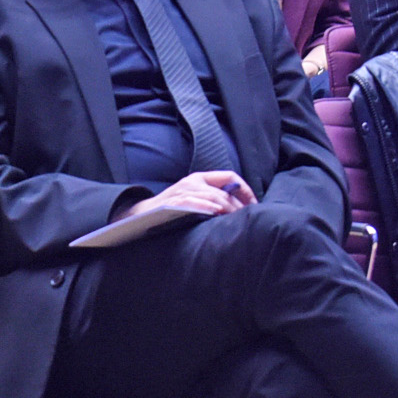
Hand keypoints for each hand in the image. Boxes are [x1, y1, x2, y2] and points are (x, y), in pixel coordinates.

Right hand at [129, 170, 253, 219]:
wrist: (143, 214)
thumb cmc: (171, 208)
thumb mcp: (192, 197)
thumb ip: (211, 198)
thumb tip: (237, 209)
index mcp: (199, 178)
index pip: (229, 176)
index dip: (245, 189)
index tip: (254, 204)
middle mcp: (193, 182)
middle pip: (224, 191)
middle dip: (239, 206)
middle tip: (248, 219)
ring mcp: (184, 191)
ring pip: (215, 198)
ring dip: (229, 210)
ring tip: (238, 221)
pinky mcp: (176, 202)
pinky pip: (197, 204)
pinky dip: (209, 209)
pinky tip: (217, 215)